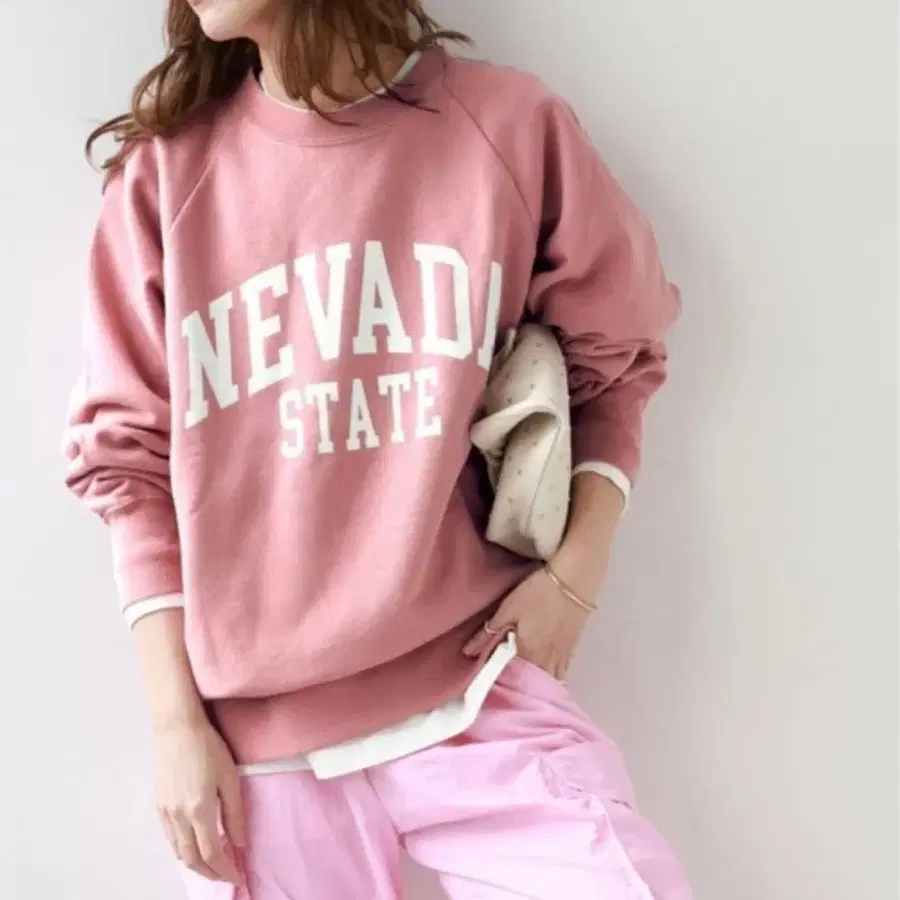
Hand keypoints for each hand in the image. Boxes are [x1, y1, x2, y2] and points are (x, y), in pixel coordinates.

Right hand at [154, 717, 245, 884]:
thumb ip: (235, 814)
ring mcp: (165, 813)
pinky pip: (170, 839)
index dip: (225, 870)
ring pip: (178, 852)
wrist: (177, 729)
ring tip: (213, 864)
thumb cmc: (208, 748)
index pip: (212, 853)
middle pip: (192, 859)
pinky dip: (183, 850)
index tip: (238, 878)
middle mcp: (179, 817)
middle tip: (226, 876)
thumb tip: (240, 844)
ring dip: (196, 864)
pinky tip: (195, 845)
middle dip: (210, 873)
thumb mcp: (230, 778)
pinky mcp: (159, 806)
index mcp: (199, 810)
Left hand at [462, 567, 593, 680]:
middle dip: (519, 689)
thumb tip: (467, 653)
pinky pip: (561, 672)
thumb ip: (489, 632)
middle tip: (505, 689)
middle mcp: (546, 661)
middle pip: (532, 685)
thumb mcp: (509, 609)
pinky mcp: (573, 648)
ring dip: (537, 686)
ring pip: (549, 681)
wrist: (576, 579)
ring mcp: (562, 656)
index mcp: (527, 654)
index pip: (511, 680)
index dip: (500, 686)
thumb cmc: (538, 593)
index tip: (489, 688)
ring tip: (525, 687)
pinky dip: (552, 678)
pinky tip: (546, 677)